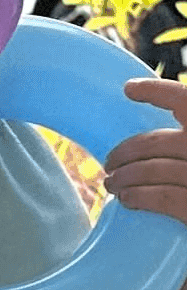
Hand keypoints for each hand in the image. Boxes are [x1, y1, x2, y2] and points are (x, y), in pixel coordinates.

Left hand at [104, 78, 186, 225]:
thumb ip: (185, 140)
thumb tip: (165, 127)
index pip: (184, 100)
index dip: (156, 91)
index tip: (129, 89)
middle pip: (157, 142)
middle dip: (127, 151)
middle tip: (110, 162)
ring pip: (152, 169)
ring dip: (124, 176)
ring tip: (112, 183)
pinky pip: (162, 196)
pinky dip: (139, 196)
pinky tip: (128, 200)